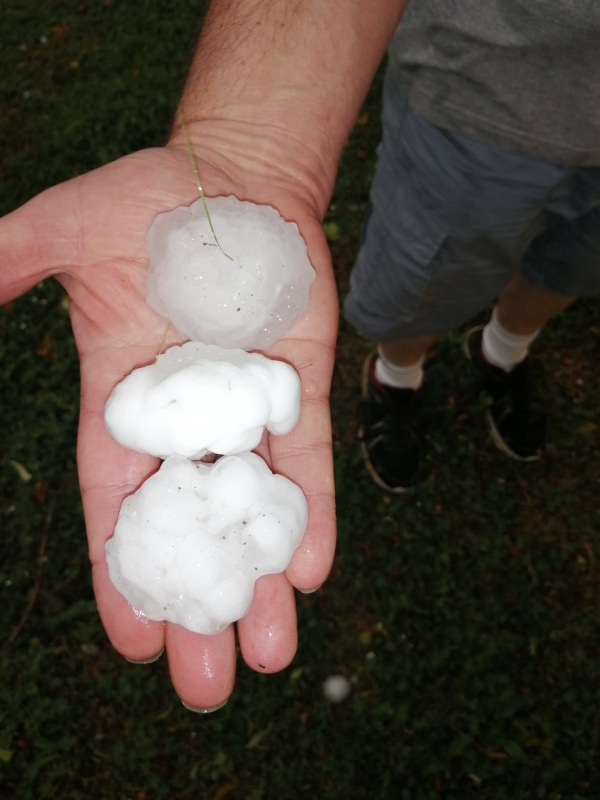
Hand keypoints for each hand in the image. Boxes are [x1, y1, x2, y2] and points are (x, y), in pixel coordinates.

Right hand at [0, 142, 337, 709]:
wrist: (236, 180)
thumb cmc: (147, 199)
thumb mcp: (67, 228)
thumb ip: (9, 263)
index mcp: (120, 400)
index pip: (113, 503)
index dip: (120, 572)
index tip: (133, 641)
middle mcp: (184, 420)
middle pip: (187, 529)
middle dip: (196, 603)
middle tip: (206, 685)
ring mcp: (244, 410)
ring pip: (250, 511)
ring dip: (260, 581)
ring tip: (268, 654)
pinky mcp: (296, 391)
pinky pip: (306, 463)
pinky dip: (311, 516)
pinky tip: (311, 574)